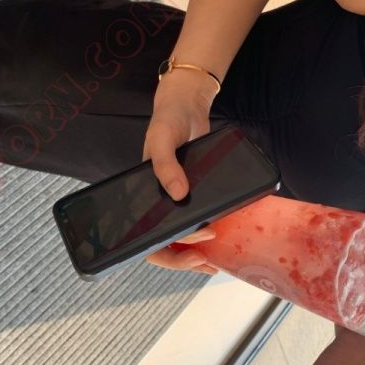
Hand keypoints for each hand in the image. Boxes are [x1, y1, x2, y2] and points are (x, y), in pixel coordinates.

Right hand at [142, 66, 220, 274]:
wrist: (187, 103)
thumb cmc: (167, 119)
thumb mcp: (161, 139)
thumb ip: (165, 165)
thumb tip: (179, 194)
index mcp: (143, 194)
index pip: (145, 238)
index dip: (167, 254)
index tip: (192, 253)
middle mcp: (159, 200)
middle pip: (165, 243)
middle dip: (184, 258)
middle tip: (206, 259)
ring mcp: (177, 197)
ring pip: (181, 235)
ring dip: (195, 251)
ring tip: (213, 261)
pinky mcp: (195, 190)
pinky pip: (197, 215)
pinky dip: (207, 227)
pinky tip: (222, 235)